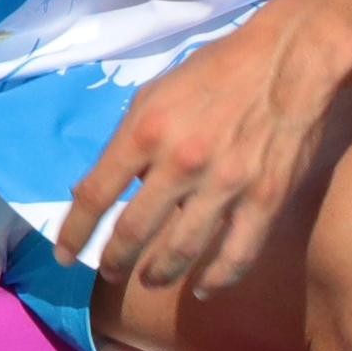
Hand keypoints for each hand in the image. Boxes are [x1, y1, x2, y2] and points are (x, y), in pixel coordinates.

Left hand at [62, 2, 351, 299]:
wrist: (288, 61)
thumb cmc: (214, 73)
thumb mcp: (153, 94)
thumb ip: (125, 141)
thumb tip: (92, 189)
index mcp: (145, 132)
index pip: (96, 195)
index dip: (74, 232)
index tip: (63, 256)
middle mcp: (179, 163)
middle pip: (134, 232)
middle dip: (115, 261)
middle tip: (109, 273)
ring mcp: (224, 185)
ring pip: (180, 250)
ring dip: (158, 274)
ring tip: (149, 280)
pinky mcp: (265, 200)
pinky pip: (236, 255)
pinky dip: (216, 279)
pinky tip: (203, 289)